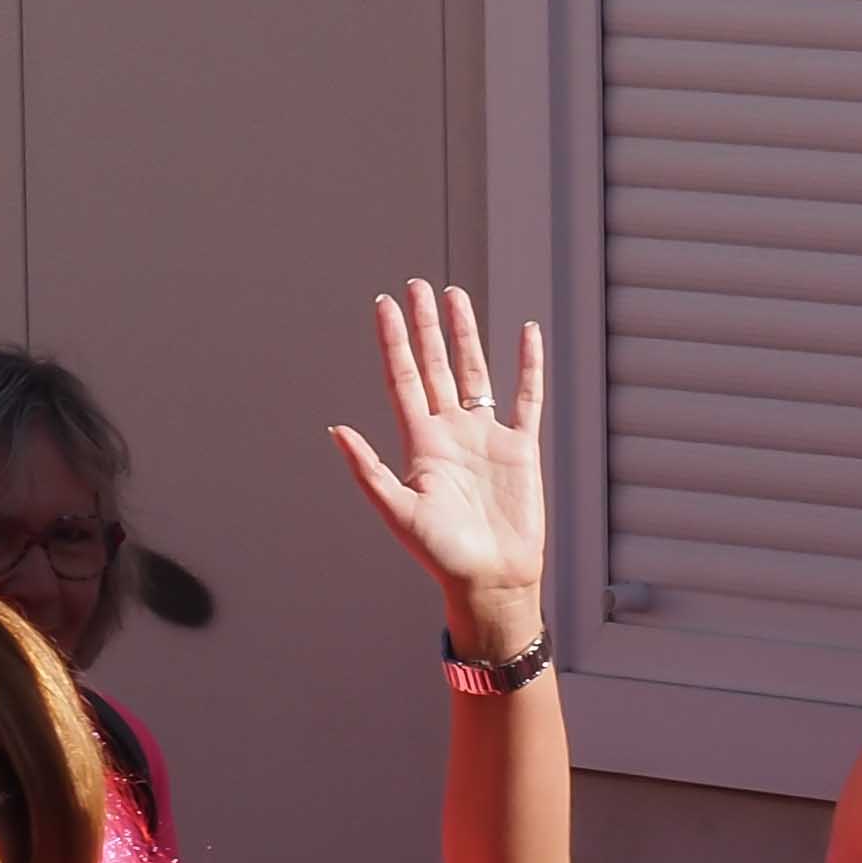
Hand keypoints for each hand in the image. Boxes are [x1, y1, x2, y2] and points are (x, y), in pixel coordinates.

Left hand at [326, 280, 548, 642]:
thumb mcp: (398, 511)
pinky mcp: (521, 446)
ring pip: (475, 371)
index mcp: (418, 443)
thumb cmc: (441, 554)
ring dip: (466, 334)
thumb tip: (335, 430)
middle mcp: (450, 432)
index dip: (394, 341)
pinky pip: (525, 396)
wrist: (490, 578)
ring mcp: (485, 436)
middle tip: (416, 284)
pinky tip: (525, 332)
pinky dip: (527, 364)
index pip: (403, 379)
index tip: (384, 304)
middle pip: (436, 365)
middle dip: (425, 326)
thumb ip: (368, 470)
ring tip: (455, 296)